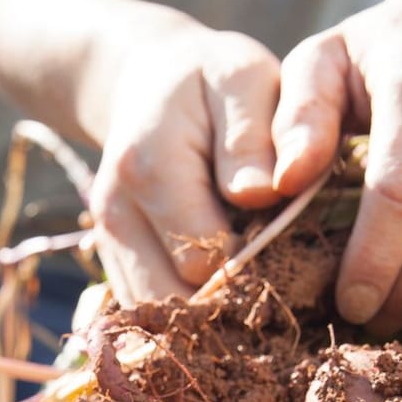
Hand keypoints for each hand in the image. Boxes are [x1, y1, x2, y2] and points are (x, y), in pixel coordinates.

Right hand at [87, 25, 288, 303]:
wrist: (152, 83)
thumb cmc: (212, 81)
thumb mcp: (243, 80)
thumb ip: (252, 136)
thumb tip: (262, 194)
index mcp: (149, 168)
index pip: (204, 257)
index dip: (257, 266)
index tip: (293, 250)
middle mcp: (116, 214)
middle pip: (177, 300)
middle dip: (233, 304)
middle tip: (282, 284)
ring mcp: (108, 244)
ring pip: (159, 320)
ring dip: (210, 320)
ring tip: (256, 295)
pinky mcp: (113, 264)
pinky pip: (150, 315)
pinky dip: (190, 319)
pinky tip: (227, 296)